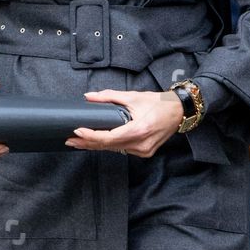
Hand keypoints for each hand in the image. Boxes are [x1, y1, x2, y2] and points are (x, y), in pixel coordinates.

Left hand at [65, 89, 184, 156]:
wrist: (179, 112)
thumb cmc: (158, 103)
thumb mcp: (133, 96)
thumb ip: (109, 97)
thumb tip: (89, 97)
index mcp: (139, 130)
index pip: (109, 138)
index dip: (91, 136)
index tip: (77, 131)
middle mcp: (141, 144)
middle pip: (108, 146)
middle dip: (88, 143)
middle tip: (70, 140)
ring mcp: (143, 151)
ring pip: (115, 149)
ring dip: (98, 145)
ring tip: (80, 142)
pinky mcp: (145, 153)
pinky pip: (123, 150)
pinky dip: (110, 146)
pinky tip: (98, 143)